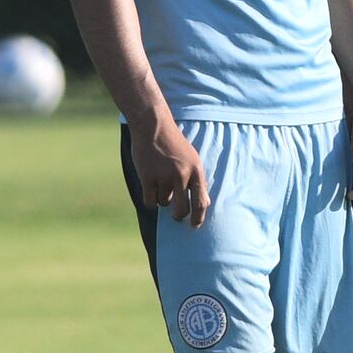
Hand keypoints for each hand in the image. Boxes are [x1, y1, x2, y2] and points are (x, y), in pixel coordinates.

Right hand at [125, 107, 210, 225]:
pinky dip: (150, 200)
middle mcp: (181, 175)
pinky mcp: (147, 177)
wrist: (154, 127)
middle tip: (176, 215)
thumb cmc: (174, 143)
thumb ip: (197, 180)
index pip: (201, 202)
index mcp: (196, 171)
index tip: (195, 225)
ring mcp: (163, 177)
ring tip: (160, 183)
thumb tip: (204, 204)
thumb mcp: (192, 158)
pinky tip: (150, 189)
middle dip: (178, 215)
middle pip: (182, 209)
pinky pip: (150, 201)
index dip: (198, 218)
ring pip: (164, 203)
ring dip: (162, 199)